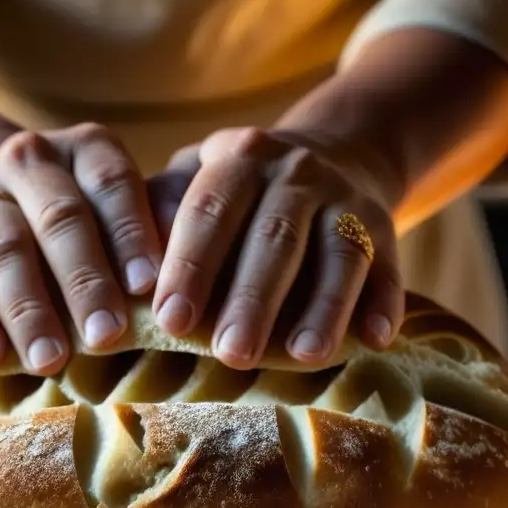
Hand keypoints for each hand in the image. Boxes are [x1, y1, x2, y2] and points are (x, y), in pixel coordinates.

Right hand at [0, 123, 162, 373]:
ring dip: (28, 309)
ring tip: (50, 361)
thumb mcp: (119, 215)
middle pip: (60, 218)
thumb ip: (153, 232)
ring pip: (3, 247)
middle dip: (85, 282)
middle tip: (108, 338)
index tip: (148, 288)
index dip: (130, 233)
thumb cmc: (82, 227)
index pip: (112, 182)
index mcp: (85, 149)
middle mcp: (29, 159)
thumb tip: (186, 274)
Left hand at [147, 127, 403, 369]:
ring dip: (324, 306)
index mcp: (239, 159)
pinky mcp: (386, 228)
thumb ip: (159, 211)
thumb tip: (119, 271)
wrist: (336, 152)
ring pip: (338, 254)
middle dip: (252, 298)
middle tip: (230, 353)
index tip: (170, 319)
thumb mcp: (197, 179)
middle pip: (275, 238)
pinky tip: (376, 339)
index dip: (190, 266)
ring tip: (304, 356)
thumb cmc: (241, 191)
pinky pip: (388, 267)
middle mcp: (297, 172)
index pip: (210, 211)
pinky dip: (384, 303)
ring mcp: (347, 199)